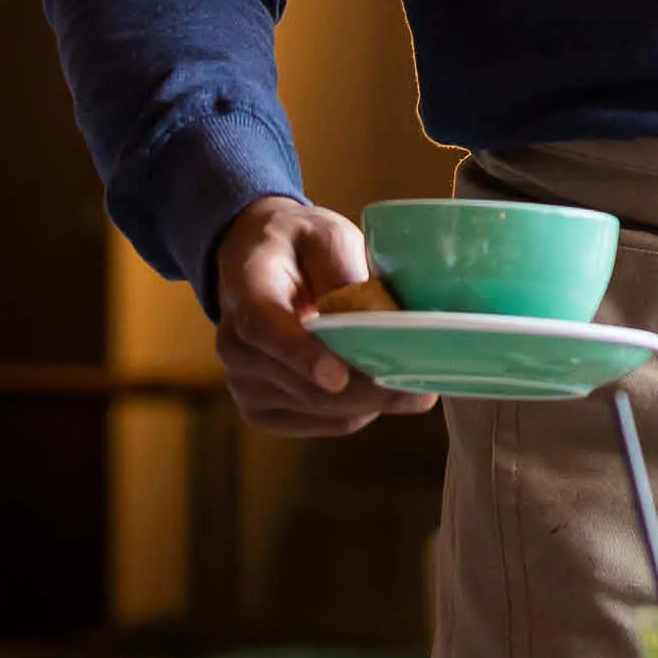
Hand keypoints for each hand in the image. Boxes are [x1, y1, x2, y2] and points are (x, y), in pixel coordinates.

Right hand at [214, 195, 436, 437]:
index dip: (301, 355)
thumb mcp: (325, 234)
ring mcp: (244, 383)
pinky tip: (379, 386)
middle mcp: (235, 344)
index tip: (338, 376)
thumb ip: (344, 270)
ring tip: (412, 381)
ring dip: (371, 401)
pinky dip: (358, 410)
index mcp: (246, 289)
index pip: (264, 328)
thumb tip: (377, 317)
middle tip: (422, 386)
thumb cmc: (299, 245)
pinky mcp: (262, 410)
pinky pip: (323, 423)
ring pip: (321, 409)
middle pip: (303, 384)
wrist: (258, 261)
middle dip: (367, 388)